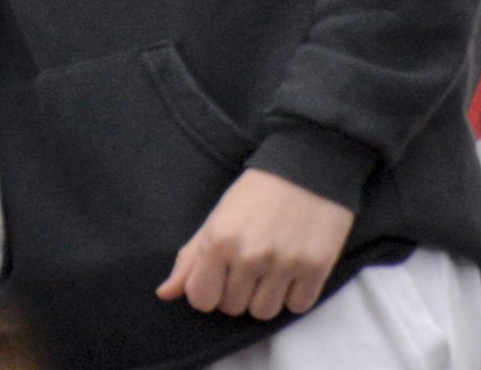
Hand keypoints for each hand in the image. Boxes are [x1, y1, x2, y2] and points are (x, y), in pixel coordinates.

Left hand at [156, 169, 354, 320]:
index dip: (209, 290)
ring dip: (266, 296)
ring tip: (272, 267)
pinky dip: (295, 294)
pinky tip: (294, 268)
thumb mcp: (218, 217)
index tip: (220, 275)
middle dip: (238, 291)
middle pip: (232, 308)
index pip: (201, 300)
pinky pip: (297, 307)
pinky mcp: (316, 268)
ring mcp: (284, 264)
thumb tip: (165, 293)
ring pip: (264, 312)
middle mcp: (250, 256)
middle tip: (250, 262)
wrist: (309, 166)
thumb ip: (191, 257)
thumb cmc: (258, 192)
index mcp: (219, 241)